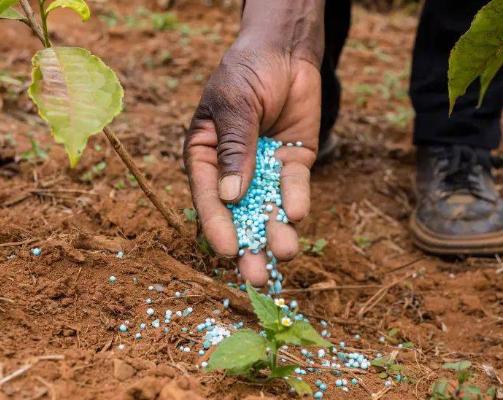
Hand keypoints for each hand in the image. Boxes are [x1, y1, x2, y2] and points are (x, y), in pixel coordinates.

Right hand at [184, 33, 321, 285]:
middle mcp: (233, 171)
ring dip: (275, 232)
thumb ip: (233, 148)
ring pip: (268, 208)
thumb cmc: (246, 72)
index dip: (217, 225)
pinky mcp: (291, 165)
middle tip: (258, 276)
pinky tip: (296, 214)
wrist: (284, 51)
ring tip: (285, 252)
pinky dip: (295, 201)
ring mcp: (264, 170)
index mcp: (205, 157)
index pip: (207, 196)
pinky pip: (294, 188)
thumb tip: (230, 196)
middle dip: (249, 245)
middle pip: (239, 215)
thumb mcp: (234, 105)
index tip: (227, 250)